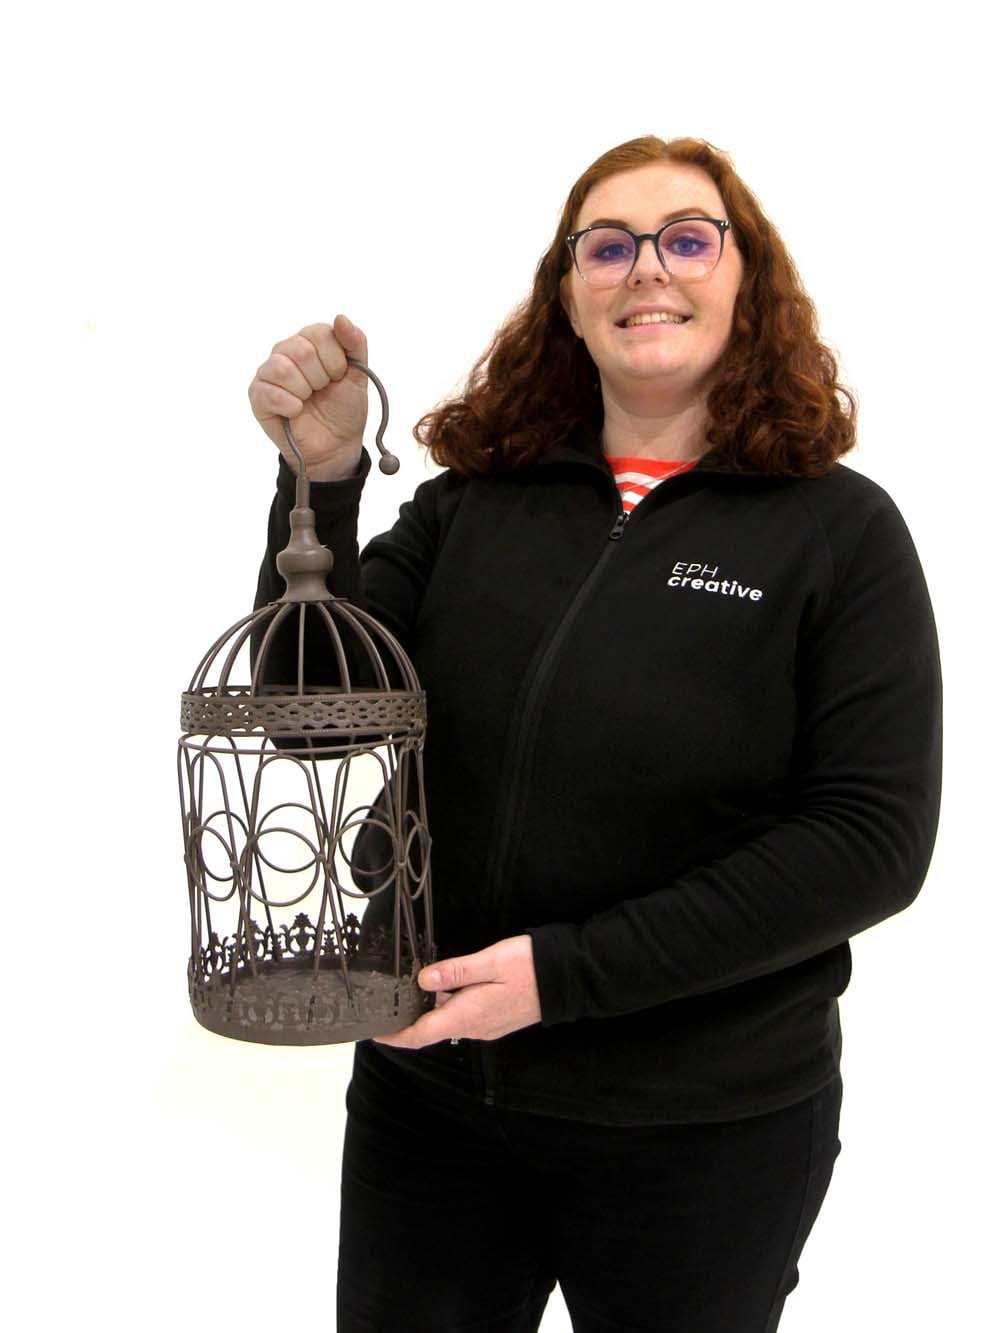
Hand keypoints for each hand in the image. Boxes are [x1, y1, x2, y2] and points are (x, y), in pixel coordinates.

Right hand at [248, 314, 369, 479]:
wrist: (336, 445)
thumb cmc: (344, 408)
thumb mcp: (359, 375)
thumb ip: (355, 343)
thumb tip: (340, 318)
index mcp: (310, 341)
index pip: (320, 334)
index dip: (336, 361)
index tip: (338, 377)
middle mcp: (286, 351)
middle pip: (301, 350)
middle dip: (321, 378)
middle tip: (322, 391)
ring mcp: (269, 373)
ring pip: (282, 369)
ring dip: (304, 391)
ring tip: (308, 401)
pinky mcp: (258, 396)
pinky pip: (269, 392)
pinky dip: (290, 405)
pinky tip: (297, 412)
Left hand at [372, 935, 541, 1048]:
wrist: (564, 980)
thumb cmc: (529, 967)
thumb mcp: (489, 961)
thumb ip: (454, 972)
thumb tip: (423, 979)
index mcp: (467, 1016)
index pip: (420, 1035)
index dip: (394, 1036)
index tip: (374, 1032)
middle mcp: (474, 1027)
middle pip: (430, 1031)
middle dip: (406, 1022)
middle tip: (386, 1004)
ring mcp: (485, 1026)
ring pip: (446, 1024)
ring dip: (427, 1013)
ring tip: (409, 991)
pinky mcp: (494, 1020)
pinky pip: (462, 1019)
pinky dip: (446, 1009)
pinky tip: (444, 989)